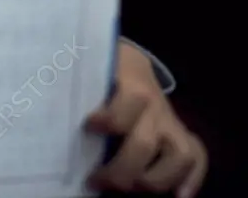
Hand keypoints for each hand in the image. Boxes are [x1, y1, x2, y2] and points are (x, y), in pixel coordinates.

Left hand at [85, 49, 206, 196]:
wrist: (129, 63)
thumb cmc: (99, 73)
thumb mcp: (89, 72)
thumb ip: (77, 89)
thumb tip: (49, 108)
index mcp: (130, 83)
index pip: (129, 102)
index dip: (110, 118)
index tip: (88, 127)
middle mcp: (154, 104)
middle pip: (144, 143)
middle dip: (120, 170)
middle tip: (94, 180)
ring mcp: (171, 121)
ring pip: (180, 155)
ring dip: (154, 180)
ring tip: (129, 189)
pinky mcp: (182, 135)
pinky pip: (198, 156)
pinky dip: (193, 179)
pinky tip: (179, 196)